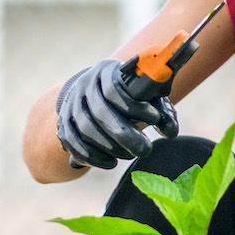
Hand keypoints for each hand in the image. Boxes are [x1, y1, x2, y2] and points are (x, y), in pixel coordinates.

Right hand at [55, 59, 178, 170]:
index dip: (135, 107)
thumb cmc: (130, 93)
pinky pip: (72, 142)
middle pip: (100, 113)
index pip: (115, 89)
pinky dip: (91, 157)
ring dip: (109, 147)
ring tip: (130, 156)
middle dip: (125, 135)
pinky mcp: (64, 123)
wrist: (97, 91)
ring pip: (85, 129)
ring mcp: (70, 104)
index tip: (155, 119)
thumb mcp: (148, 94)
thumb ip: (162, 110)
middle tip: (146, 150)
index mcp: (105, 71)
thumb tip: (170, 132)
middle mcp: (83, 85)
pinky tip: (110, 163)